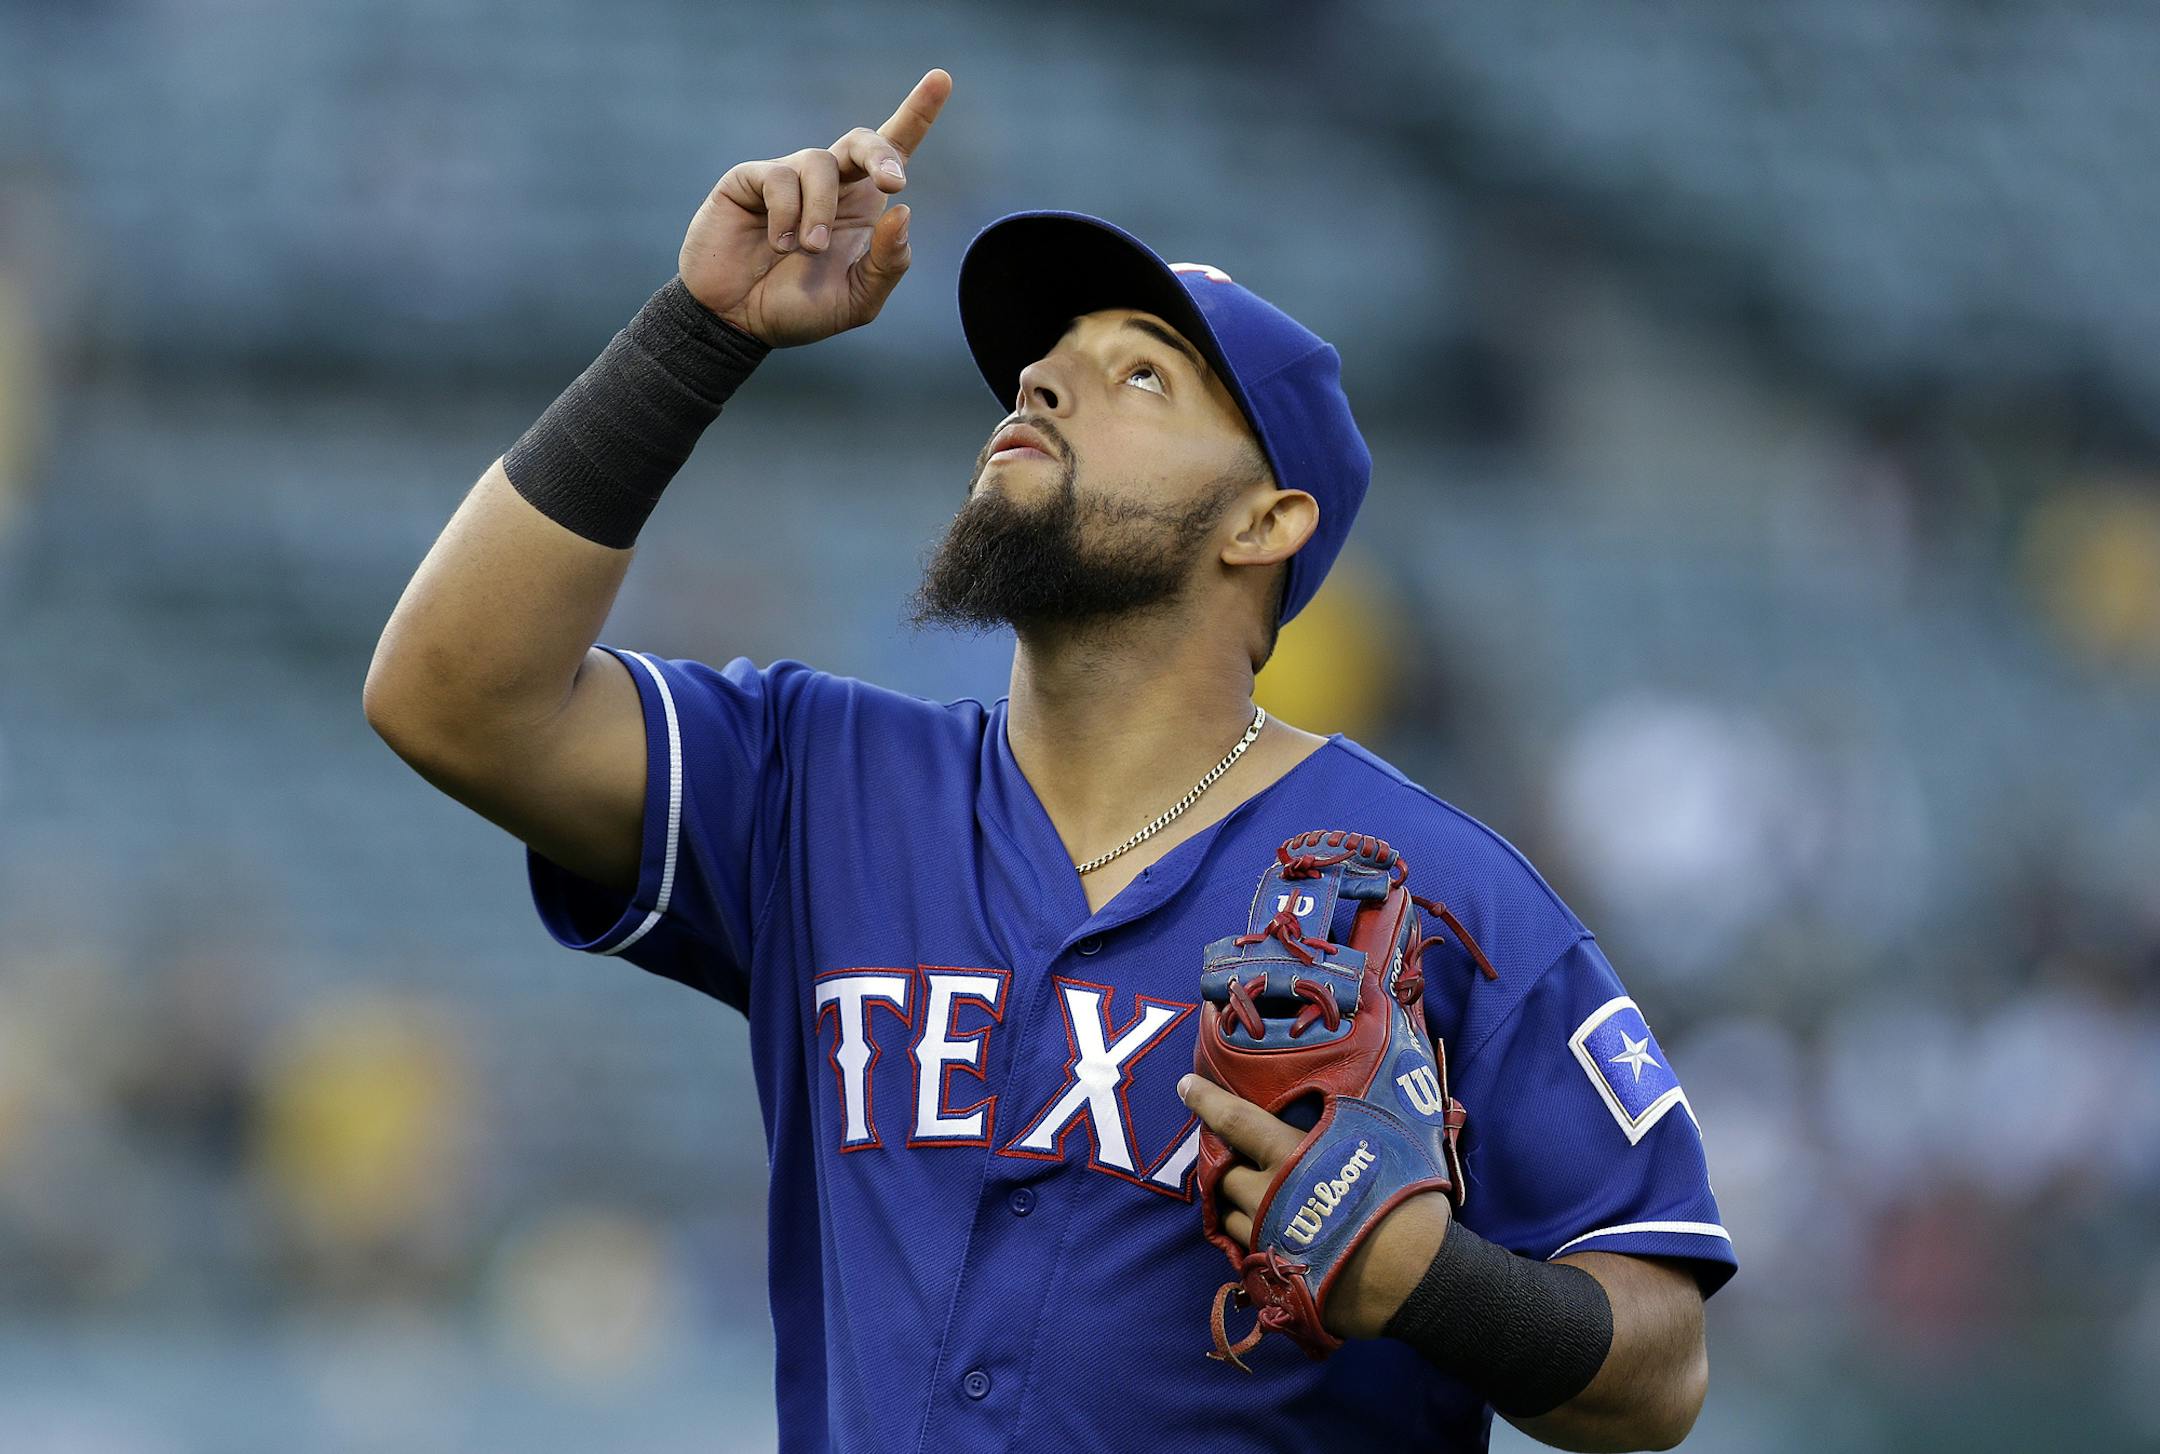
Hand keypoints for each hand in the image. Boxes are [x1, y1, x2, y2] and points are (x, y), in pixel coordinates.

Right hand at [678, 68, 952, 346]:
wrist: (737, 322)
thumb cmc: (796, 309)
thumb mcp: (856, 300)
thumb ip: (886, 264)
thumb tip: (903, 212)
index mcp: (861, 208)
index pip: (894, 153)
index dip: (918, 113)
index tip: (941, 79)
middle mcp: (829, 185)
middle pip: (863, 140)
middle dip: (881, 154)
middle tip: (893, 183)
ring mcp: (789, 178)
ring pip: (820, 164)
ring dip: (821, 211)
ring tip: (808, 249)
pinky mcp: (751, 179)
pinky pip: (780, 178)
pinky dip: (786, 214)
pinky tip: (777, 243)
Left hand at [1179, 1073, 1454, 1342]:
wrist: (1418, 1280)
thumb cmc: (1406, 1204)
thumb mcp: (1381, 1143)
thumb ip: (1345, 1124)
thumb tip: (1337, 1103)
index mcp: (1291, 1157)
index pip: (1235, 1122)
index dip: (1206, 1101)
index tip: (1185, 1086)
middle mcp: (1268, 1197)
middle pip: (1223, 1174)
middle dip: (1226, 1162)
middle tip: (1239, 1154)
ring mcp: (1267, 1240)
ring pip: (1230, 1215)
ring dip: (1236, 1202)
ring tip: (1258, 1195)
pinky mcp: (1273, 1276)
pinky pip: (1245, 1252)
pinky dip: (1250, 1237)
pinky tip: (1271, 1232)